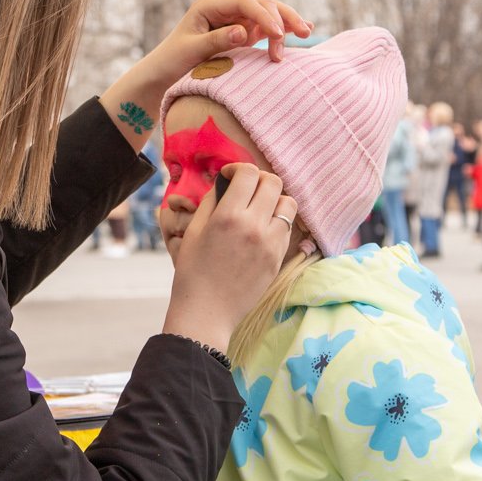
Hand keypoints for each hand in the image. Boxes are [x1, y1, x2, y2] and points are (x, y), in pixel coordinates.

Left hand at [146, 0, 312, 81]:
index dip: (264, 16)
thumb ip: (217, 40)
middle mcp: (224, 9)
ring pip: (267, 15)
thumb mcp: (191, 52)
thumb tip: (244, 32)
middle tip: (301, 33)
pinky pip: (266, 29)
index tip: (279, 34)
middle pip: (260, 5)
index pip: (244, 3)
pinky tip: (303, 30)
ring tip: (306, 34)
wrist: (164, 74)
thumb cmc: (173, 62)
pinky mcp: (241, 33)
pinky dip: (283, 30)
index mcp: (209, 6)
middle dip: (282, 17)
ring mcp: (234, 20)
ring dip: (286, 24)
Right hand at [162, 163, 297, 351]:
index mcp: (229, 216)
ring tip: (259, 208)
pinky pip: (288, 227)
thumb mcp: (193, 231)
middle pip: (273, 182)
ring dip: (274, 199)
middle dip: (258, 179)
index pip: (248, 174)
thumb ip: (211, 202)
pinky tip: (262, 229)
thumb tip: (225, 185)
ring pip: (288, 203)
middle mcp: (254, 226)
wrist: (207, 311)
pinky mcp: (278, 258)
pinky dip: (278, 221)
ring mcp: (271, 243)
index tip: (229, 176)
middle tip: (246, 189)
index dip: (238, 168)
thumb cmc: (193, 272)